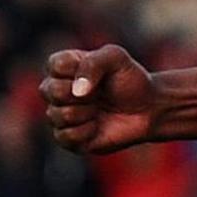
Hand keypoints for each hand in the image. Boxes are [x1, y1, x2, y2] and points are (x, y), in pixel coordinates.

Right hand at [39, 45, 158, 153]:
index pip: (54, 65)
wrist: (147, 109)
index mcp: (64, 67)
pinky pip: (65, 136)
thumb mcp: (116, 58)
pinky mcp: (68, 139)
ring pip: (56, 115)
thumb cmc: (130, 80)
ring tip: (99, 110)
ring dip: (85, 113)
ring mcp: (61, 115)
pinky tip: (97, 126)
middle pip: (50, 91)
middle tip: (100, 94)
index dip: (78, 71)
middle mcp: (57, 90)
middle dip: (81, 94)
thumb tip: (77, 91)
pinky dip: (86, 132)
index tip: (100, 72)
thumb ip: (93, 63)